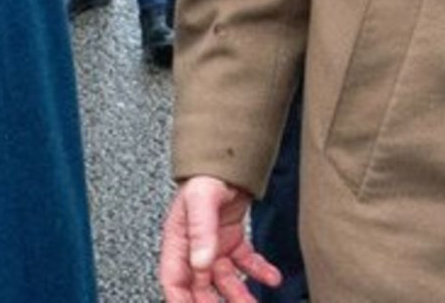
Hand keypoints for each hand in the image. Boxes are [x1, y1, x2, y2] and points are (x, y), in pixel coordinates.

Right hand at [159, 176, 279, 301]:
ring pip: (225, 281)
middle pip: (200, 287)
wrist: (228, 156)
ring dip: (240, 295)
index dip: (180, 301)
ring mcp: (213, 245)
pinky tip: (271, 277)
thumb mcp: (201, 200)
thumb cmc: (205, 174)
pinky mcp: (232, 240)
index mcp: (178, 239)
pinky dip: (259, 273)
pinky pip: (245, 264)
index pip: (173, 279)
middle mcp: (194, 247)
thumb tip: (201, 263)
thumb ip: (201, 231)